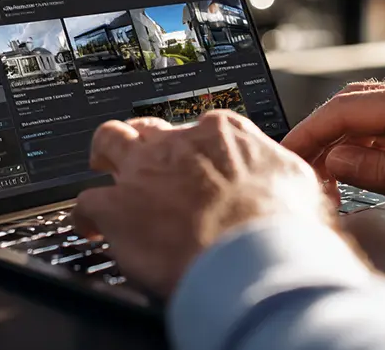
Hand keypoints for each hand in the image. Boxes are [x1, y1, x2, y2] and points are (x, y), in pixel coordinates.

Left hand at [72, 111, 336, 296]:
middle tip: (144, 160)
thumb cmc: (281, 226)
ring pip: (108, 143)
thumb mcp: (299, 184)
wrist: (254, 257)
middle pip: (148, 128)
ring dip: (104, 156)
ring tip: (103, 170)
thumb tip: (298, 183)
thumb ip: (283, 173)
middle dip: (143, 141)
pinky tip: (90, 228)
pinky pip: (85, 203)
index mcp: (223, 132)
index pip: (199, 127)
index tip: (196, 164)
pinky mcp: (117, 208)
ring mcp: (143, 172)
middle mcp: (179, 144)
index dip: (194, 149)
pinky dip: (85, 216)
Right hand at [283, 82, 384, 233]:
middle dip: (321, 134)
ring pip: (372, 117)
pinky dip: (368, 146)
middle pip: (354, 106)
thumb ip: (379, 169)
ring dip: (343, 140)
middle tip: (299, 165)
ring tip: (323, 171)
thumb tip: (336, 158)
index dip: (311, 132)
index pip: (346, 110)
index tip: (288, 152)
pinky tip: (359, 167)